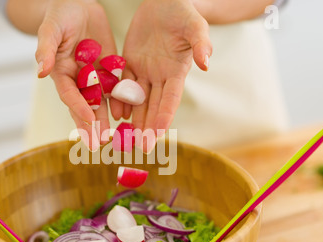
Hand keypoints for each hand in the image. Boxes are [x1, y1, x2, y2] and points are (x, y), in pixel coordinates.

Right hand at [36, 0, 115, 150]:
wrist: (78, 6)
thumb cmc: (60, 16)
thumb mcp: (51, 29)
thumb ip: (46, 49)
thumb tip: (40, 71)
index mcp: (62, 73)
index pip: (70, 95)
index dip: (78, 108)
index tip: (88, 120)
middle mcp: (78, 80)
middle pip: (84, 105)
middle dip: (91, 125)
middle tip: (98, 143)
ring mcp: (94, 77)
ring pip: (101, 102)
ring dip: (105, 120)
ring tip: (111, 138)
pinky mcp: (109, 71)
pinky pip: (115, 89)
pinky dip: (120, 103)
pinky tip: (126, 116)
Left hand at [115, 0, 211, 152]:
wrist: (163, 2)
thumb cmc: (183, 12)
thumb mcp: (195, 25)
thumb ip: (201, 43)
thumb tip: (206, 64)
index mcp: (177, 71)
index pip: (171, 98)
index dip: (165, 115)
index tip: (159, 134)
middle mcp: (160, 76)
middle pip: (153, 105)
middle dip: (147, 126)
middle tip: (141, 147)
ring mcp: (144, 72)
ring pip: (137, 100)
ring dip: (132, 119)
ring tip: (126, 138)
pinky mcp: (130, 64)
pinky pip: (122, 85)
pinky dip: (119, 100)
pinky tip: (115, 114)